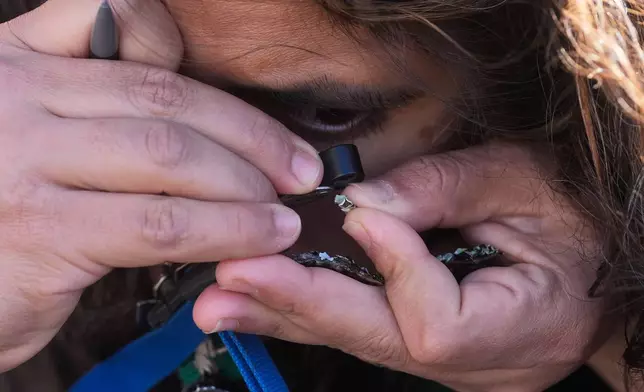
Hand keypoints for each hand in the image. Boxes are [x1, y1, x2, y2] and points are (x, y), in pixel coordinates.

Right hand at [0, 0, 321, 370]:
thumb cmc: (1, 212)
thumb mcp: (35, 133)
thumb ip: (97, 102)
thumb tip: (190, 103)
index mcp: (18, 61)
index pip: (129, 32)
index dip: (204, 77)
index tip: (257, 128)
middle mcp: (17, 97)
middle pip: (166, 98)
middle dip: (251, 137)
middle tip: (299, 171)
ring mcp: (23, 160)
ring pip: (169, 156)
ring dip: (244, 185)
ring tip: (283, 213)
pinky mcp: (42, 232)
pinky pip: (160, 223)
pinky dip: (224, 230)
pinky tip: (258, 239)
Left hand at [193, 142, 605, 391]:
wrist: (596, 259)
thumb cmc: (574, 216)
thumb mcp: (524, 180)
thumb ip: (442, 190)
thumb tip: (359, 205)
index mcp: (528, 325)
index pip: (438, 326)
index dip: (396, 272)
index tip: (363, 217)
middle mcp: (486, 364)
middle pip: (381, 342)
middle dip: (303, 305)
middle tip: (232, 281)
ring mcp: (457, 367)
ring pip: (363, 343)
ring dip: (291, 313)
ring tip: (225, 298)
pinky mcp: (432, 350)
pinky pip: (367, 332)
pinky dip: (316, 309)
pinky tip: (267, 298)